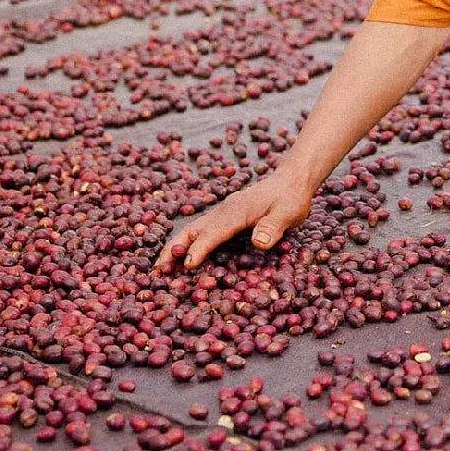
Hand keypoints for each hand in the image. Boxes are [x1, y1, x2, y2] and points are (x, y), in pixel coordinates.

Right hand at [154, 172, 313, 270]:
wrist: (292, 180)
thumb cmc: (291, 198)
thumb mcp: (288, 213)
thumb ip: (273, 227)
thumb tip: (259, 243)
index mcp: (236, 211)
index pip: (213, 232)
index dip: (200, 249)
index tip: (187, 266)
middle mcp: (224, 211)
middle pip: (193, 229)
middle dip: (174, 248)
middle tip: (157, 270)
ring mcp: (223, 212)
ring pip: (193, 228)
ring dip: (176, 246)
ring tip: (160, 267)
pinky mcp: (226, 216)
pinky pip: (201, 229)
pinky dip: (187, 241)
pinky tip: (181, 253)